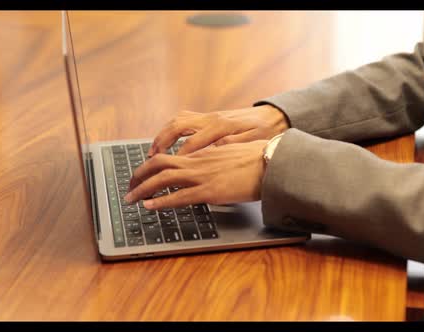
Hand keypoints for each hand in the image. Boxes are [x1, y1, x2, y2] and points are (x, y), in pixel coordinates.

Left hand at [124, 140, 268, 209]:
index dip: (150, 166)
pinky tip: (150, 206)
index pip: (169, 157)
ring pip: (163, 178)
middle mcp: (198, 162)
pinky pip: (179, 196)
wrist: (271, 162)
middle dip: (139, 175)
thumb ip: (215, 163)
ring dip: (143, 188)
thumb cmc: (257, 160)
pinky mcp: (210, 190)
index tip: (142, 175)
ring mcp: (202, 175)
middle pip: (158, 163)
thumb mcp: (230, 157)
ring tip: (131, 198)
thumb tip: (209, 171)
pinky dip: (161, 201)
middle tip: (129, 187)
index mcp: (203, 155)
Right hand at [148, 104, 288, 156]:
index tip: (168, 174)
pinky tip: (165, 144)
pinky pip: (182, 121)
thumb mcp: (253, 143)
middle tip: (150, 162)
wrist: (273, 117)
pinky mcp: (208, 118)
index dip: (179, 158)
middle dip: (160, 144)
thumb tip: (214, 153)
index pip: (193, 142)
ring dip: (162, 137)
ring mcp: (208, 116)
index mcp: (222, 127)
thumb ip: (233, 148)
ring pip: (176, 122)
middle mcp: (211, 119)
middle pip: (177, 127)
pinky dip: (170, 131)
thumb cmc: (265, 133)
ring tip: (151, 155)